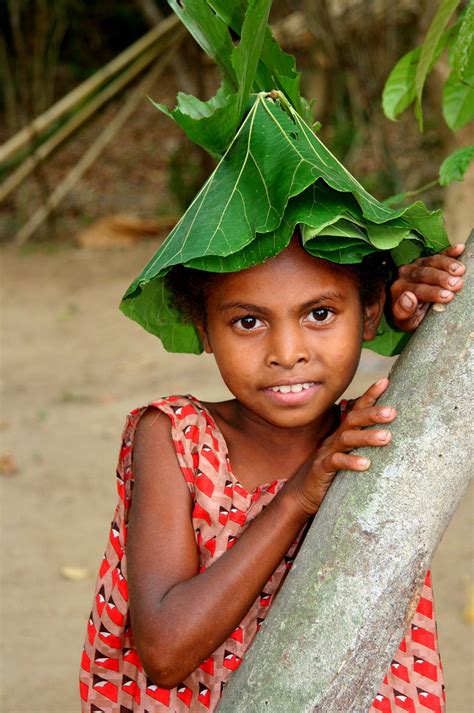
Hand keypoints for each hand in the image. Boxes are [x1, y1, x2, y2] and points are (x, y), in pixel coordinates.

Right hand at [288, 379, 395, 515]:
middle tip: (392, 412)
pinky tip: (366, 464)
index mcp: (342, 433)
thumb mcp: (348, 455)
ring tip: (386, 437)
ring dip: (366, 437)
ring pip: (347, 439)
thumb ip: (363, 444)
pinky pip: (336, 462)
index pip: (357, 409)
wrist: (303, 493)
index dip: (370, 395)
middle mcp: (335, 439)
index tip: (385, 381)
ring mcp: (327, 452)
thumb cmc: (332, 473)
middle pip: (352, 420)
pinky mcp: (322, 469)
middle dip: (372, 414)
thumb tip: (391, 433)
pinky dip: (351, 462)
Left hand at [390, 243, 464, 331]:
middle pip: (424, 274)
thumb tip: (409, 298)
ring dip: (447, 265)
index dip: (432, 292)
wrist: (414, 310)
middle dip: (441, 278)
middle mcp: (405, 275)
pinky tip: (459, 249)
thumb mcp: (405, 322)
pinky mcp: (428, 259)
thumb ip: (403, 312)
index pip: (415, 290)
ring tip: (460, 270)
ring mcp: (417, 265)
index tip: (447, 296)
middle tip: (457, 284)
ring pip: (431, 262)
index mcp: (399, 290)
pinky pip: (439, 254)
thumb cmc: (411, 316)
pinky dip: (449, 252)